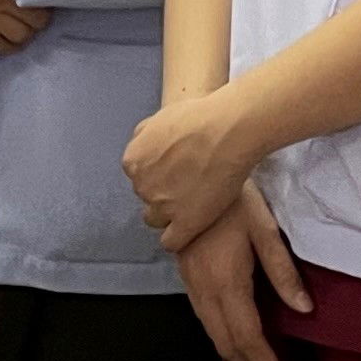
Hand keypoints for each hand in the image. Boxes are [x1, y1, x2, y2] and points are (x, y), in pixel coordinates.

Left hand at [122, 80, 270, 254]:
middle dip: (163, 193)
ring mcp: (163, 207)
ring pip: (156, 220)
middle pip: (147, 197)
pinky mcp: (185, 224)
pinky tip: (191, 227)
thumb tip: (142, 146)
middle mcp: (142, 186)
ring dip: (170, 214)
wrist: (227, 131)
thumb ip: (144, 136)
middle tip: (188, 184)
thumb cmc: (197, 117)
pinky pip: (171, 242)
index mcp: (133, 162)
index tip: (175, 171)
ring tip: (193, 204)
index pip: (138, 177)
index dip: (157, 175)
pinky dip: (178, 237)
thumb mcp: (158, 118)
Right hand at [176, 182, 307, 360]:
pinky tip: (235, 333)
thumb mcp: (265, 230)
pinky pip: (203, 317)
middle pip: (225, 342)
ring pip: (211, 332)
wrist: (191, 174)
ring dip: (234, 352)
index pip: (247, 336)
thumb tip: (304, 310)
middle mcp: (204, 289)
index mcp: (226, 281)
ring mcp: (191, 283)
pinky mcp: (185, 275)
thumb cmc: (235, 198)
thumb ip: (283, 272)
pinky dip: (221, 335)